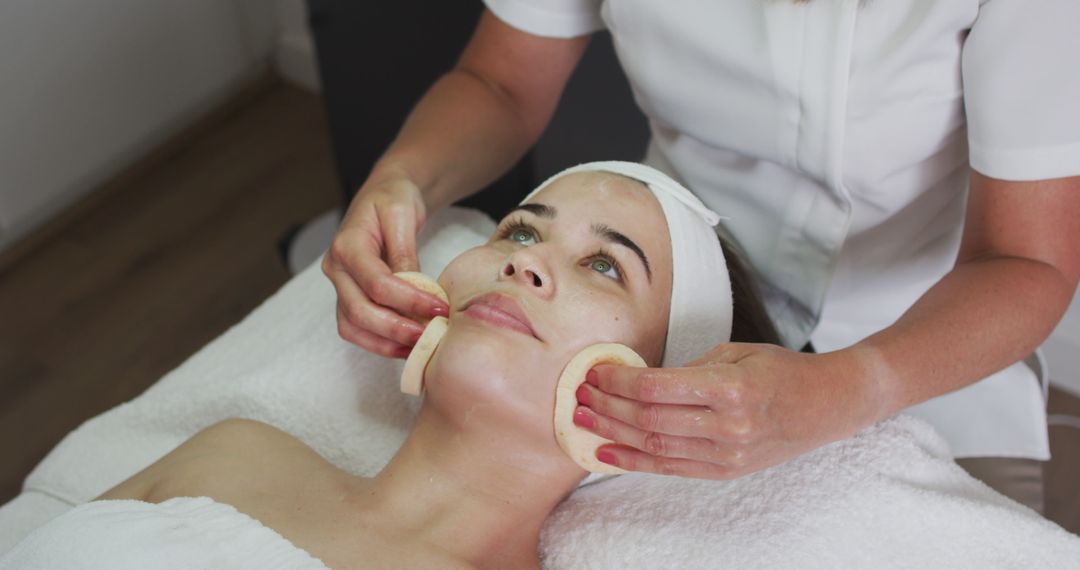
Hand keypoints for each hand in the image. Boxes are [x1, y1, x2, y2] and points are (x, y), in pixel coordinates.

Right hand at [322, 172, 448, 357]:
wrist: (383, 194)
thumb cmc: (393, 198)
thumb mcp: (402, 214)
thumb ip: (404, 252)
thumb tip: (415, 288)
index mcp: (347, 244)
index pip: (377, 283)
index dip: (409, 300)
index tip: (440, 307)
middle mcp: (336, 268)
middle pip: (359, 311)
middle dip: (397, 329)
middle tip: (430, 335)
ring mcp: (339, 285)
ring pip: (353, 327)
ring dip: (385, 342)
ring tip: (419, 346)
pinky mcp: (348, 297)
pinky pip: (356, 329)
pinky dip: (379, 343)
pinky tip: (406, 346)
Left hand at [572, 343, 881, 478]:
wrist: (826, 404)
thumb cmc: (778, 370)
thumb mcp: (734, 353)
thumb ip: (686, 370)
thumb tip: (635, 379)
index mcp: (729, 387)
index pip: (656, 387)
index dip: (618, 380)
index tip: (594, 371)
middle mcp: (728, 425)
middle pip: (648, 419)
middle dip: (607, 405)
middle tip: (579, 393)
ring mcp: (727, 453)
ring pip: (654, 446)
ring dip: (612, 432)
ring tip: (583, 420)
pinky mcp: (725, 470)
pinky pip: (670, 468)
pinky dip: (634, 460)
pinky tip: (607, 452)